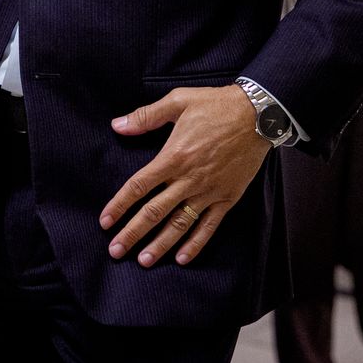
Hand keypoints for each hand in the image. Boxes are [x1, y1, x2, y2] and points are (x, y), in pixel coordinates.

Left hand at [101, 84, 270, 267]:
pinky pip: (209, 226)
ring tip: (144, 261)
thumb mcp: (178, 101)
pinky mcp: (227, 197)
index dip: (119, 205)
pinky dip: (196, 244)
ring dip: (160, 244)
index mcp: (173, 156)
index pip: (139, 186)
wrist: (258, 115)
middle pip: (154, 212)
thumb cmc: (216, 105)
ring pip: (180, 223)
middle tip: (116, 251)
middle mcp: (189, 179)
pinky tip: (182, 258)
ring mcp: (209, 191)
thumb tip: (117, 125)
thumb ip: (146, 116)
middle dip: (133, 233)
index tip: (105, 222)